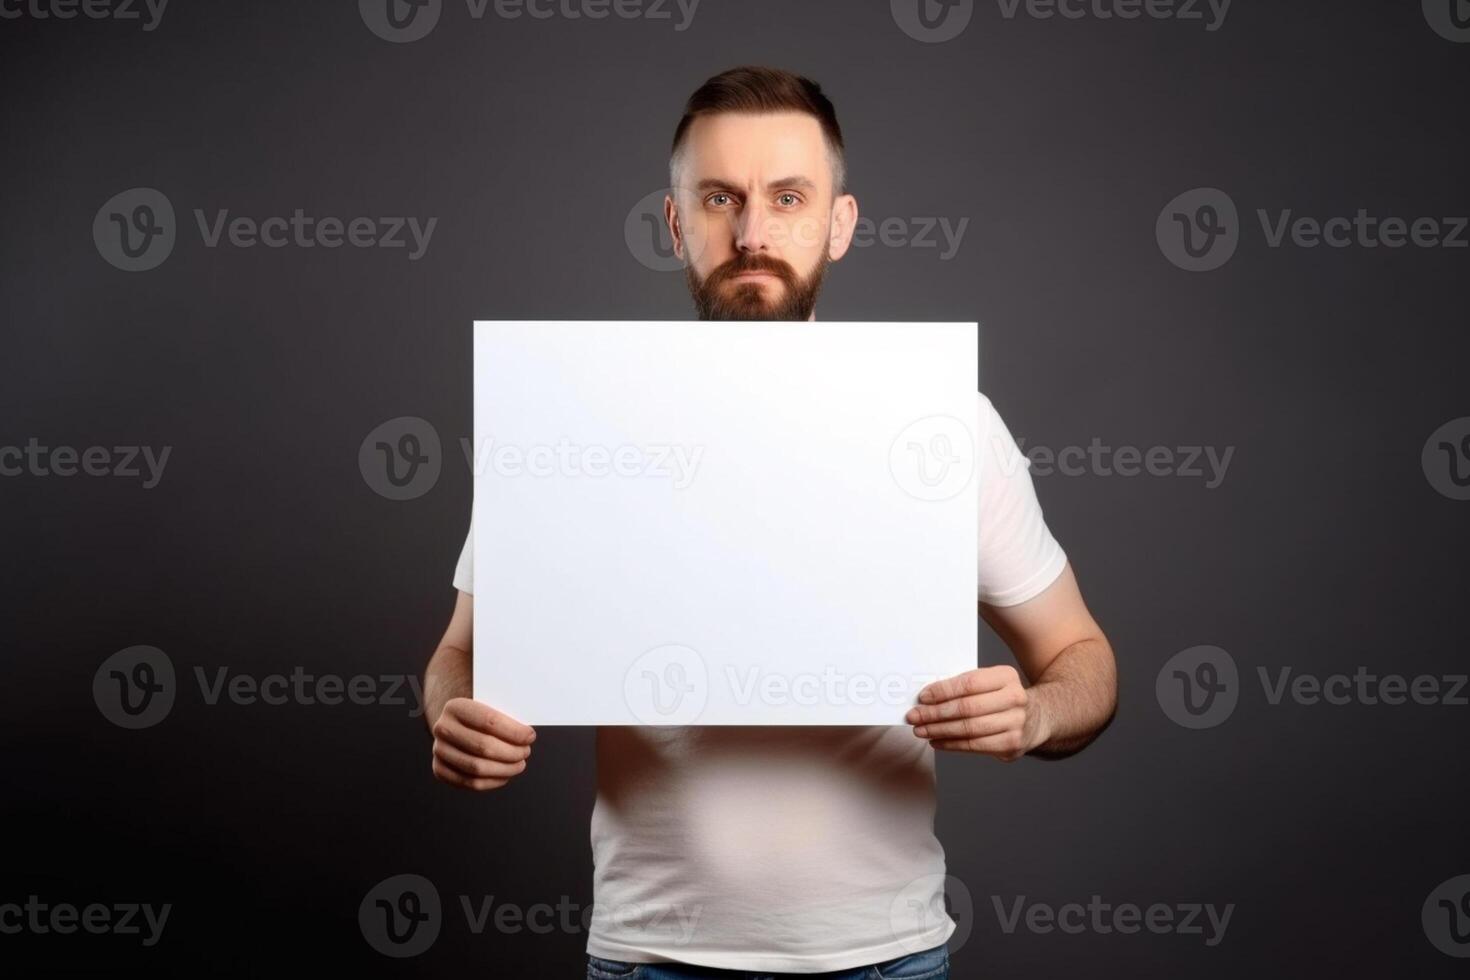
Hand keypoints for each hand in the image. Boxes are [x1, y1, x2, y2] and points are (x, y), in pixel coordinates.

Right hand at [430, 697, 535, 789]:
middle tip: (525, 752)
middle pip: (484, 746)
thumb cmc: (478, 715)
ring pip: (477, 768)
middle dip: (511, 752)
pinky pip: (470, 783)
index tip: (530, 736)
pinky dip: (493, 781)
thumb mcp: (488, 704)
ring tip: (519, 764)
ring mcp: (439, 751)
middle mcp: (443, 728)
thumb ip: (504, 715)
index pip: (489, 721)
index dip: (514, 732)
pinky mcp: (440, 769)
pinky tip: (505, 774)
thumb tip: (527, 734)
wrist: (453, 722)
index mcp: (455, 707)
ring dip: (505, 769)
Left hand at [905, 665, 1046, 761]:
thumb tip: (927, 698)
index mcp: (1007, 677)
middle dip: (935, 714)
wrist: (1036, 717)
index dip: (942, 691)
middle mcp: (1015, 699)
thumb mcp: (989, 683)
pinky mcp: (1012, 745)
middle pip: (967, 708)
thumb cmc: (1001, 698)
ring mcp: (1016, 723)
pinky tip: (937, 741)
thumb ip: (963, 686)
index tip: (922, 697)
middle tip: (914, 716)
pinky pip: (975, 746)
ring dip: (939, 730)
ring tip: (921, 730)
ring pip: (969, 729)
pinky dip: (951, 744)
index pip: (969, 684)